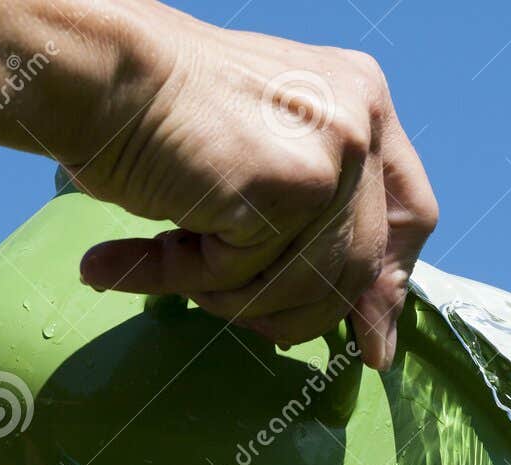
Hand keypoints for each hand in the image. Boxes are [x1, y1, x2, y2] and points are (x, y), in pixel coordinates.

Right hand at [68, 12, 438, 369]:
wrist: (99, 74)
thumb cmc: (161, 118)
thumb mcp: (265, 166)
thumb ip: (321, 229)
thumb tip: (377, 345)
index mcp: (364, 102)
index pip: (412, 216)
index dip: (389, 285)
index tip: (370, 341)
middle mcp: (360, 121)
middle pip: (356, 268)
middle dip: (293, 308)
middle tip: (228, 308)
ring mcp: (331, 152)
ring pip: (307, 286)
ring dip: (233, 297)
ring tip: (174, 265)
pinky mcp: (289, 186)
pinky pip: (252, 278)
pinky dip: (195, 279)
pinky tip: (155, 250)